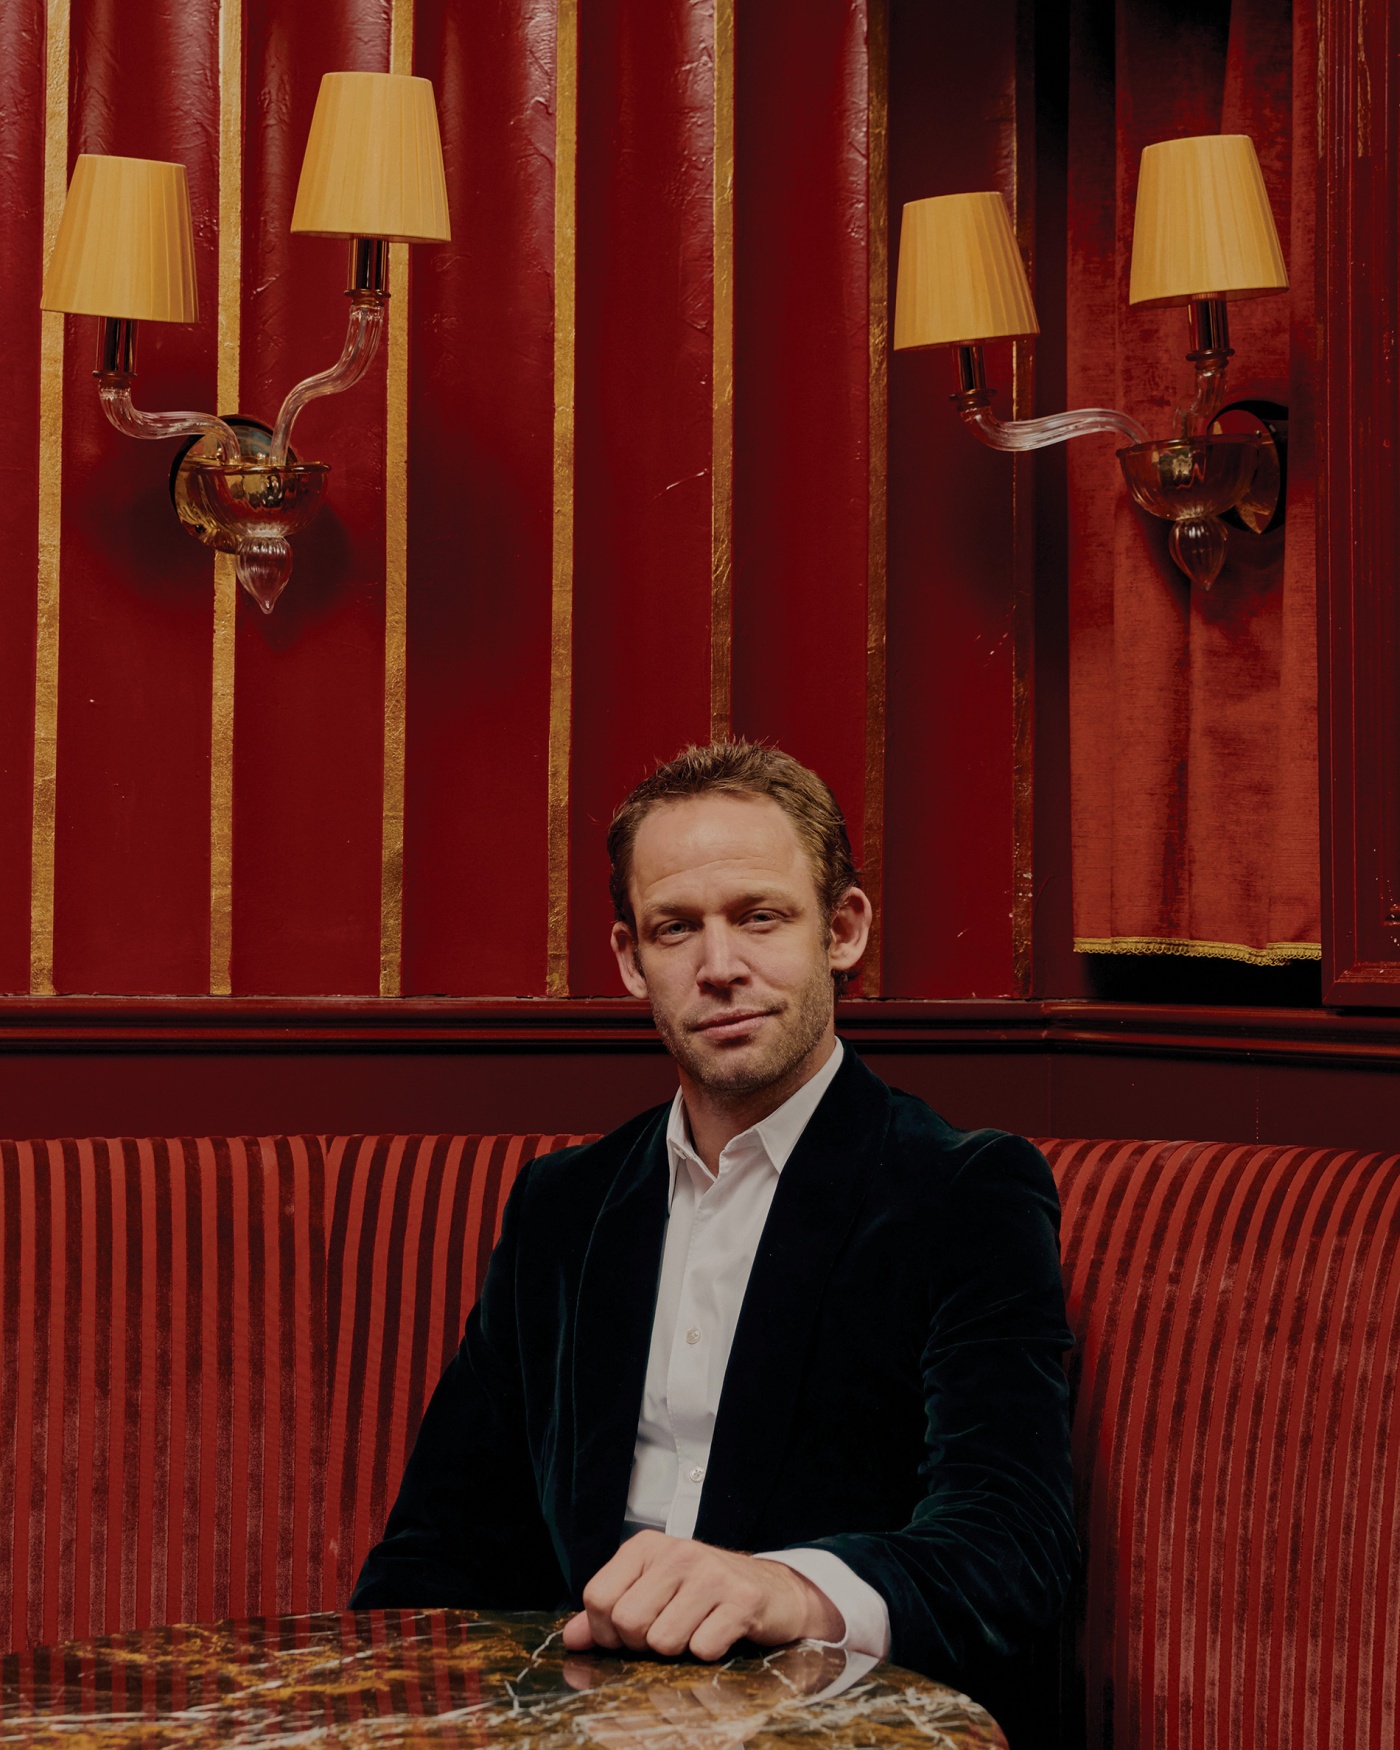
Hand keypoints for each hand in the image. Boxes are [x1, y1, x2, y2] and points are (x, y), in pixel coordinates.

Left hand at [561, 1530, 843, 1660]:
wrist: (772, 1591)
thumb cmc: (703, 1594)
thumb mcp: (651, 1592)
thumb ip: (608, 1613)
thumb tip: (570, 1638)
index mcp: (645, 1546)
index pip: (598, 1598)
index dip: (606, 1631)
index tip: (628, 1633)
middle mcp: (677, 1552)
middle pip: (627, 1622)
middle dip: (642, 1643)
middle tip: (667, 1632)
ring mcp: (711, 1573)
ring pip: (663, 1640)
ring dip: (678, 1650)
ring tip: (696, 1628)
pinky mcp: (741, 1600)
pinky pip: (702, 1648)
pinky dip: (708, 1653)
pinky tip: (720, 1632)